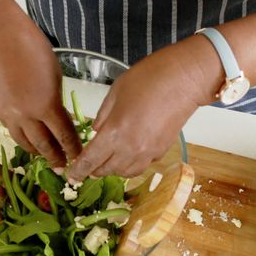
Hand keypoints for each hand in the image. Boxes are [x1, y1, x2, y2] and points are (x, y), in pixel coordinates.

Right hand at [0, 22, 81, 166]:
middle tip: (63, 167)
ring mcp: (7, 115)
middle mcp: (25, 116)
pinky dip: (22, 136)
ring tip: (44, 155)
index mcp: (46, 106)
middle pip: (43, 145)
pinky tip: (27, 135)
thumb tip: (56, 114)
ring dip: (36, 151)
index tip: (79, 158)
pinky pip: (11, 129)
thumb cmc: (32, 48)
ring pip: (23, 142)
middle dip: (55, 157)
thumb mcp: (54, 75)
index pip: (64, 135)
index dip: (72, 149)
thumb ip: (55, 100)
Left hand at [66, 37, 222, 180]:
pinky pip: (140, 166)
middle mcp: (130, 149)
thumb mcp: (115, 92)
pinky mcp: (161, 151)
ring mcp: (148, 153)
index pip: (90, 161)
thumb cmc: (148, 79)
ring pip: (124, 173)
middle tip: (88, 163)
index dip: (78, 171)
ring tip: (107, 159)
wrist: (184, 81)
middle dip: (93, 169)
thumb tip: (95, 132)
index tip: (71, 176)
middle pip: (106, 170)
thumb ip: (102, 116)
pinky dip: (130, 164)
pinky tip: (127, 153)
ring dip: (112, 168)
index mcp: (115, 133)